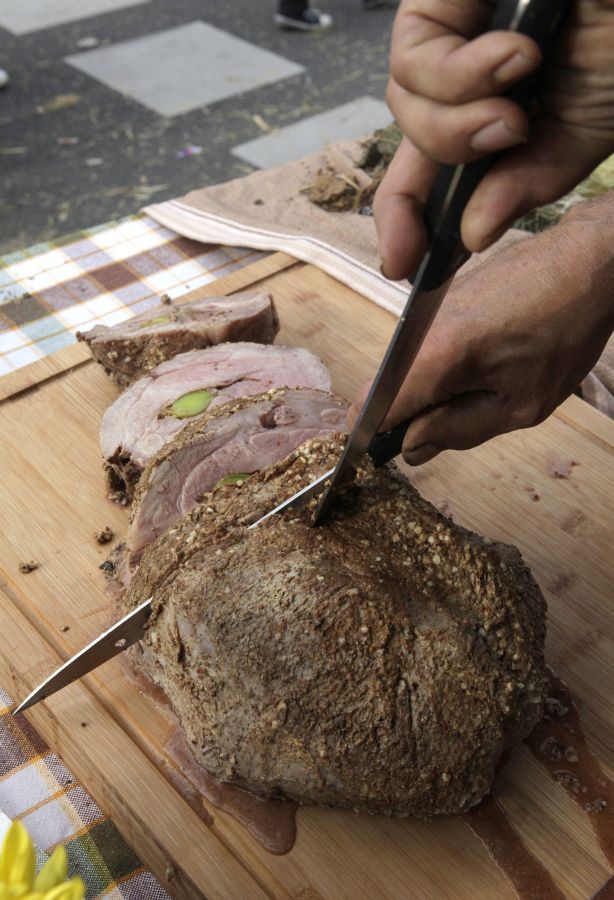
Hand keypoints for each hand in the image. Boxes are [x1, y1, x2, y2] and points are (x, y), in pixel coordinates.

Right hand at [351, 200, 613, 462]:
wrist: (585, 262)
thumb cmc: (563, 335)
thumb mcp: (520, 405)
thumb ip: (458, 431)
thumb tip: (410, 448)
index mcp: (435, 358)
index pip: (372, 407)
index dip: (378, 434)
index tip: (401, 448)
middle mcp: (417, 329)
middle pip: (387, 388)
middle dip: (413, 412)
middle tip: (465, 415)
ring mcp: (426, 309)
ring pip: (407, 367)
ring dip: (433, 386)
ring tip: (487, 380)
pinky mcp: (439, 298)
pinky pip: (424, 344)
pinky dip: (445, 361)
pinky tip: (489, 356)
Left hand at [376, 0, 613, 279]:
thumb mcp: (582, 132)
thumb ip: (527, 182)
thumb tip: (474, 234)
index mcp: (495, 102)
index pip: (430, 166)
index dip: (407, 216)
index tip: (401, 263)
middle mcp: (465, 65)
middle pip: (411, 131)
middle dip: (449, 153)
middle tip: (508, 136)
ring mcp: (452, 23)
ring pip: (404, 97)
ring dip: (458, 120)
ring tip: (515, 102)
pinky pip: (413, 53)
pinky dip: (459, 74)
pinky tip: (516, 56)